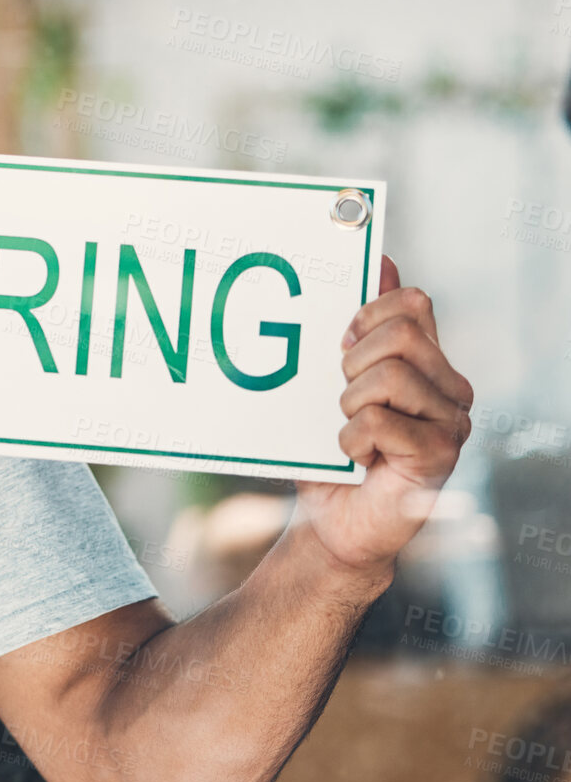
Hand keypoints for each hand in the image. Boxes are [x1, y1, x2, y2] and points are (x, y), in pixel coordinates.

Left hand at [293, 256, 473, 576]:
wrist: (334, 522)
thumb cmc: (330, 451)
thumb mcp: (332, 383)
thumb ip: (358, 327)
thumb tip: (381, 259)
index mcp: (428, 361)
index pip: (411, 302)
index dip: (365, 315)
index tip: (341, 346)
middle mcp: (449, 387)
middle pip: (399, 333)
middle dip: (351, 362)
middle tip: (343, 398)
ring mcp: (450, 422)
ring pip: (389, 375)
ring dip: (349, 404)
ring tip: (351, 430)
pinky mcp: (438, 456)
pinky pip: (378, 421)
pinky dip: (350, 439)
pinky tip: (357, 458)